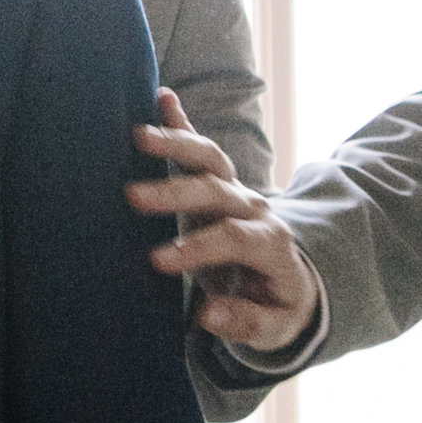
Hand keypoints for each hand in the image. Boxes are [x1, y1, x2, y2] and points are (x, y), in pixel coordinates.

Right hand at [127, 89, 321, 351]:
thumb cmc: (275, 305)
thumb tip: (207, 315)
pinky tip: (161, 96)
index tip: (157, 261)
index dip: (197, 247)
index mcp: (270, 244)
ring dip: (175, 144)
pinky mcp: (220, 179)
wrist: (289, 278)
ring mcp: (237, 189)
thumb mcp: (274, 326)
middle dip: (176, 191)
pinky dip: (182, 120)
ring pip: (210, 158)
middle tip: (132, 197)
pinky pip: (202, 146)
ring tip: (137, 136)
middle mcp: (254, 208)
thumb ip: (246, 322)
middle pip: (218, 190)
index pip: (234, 238)